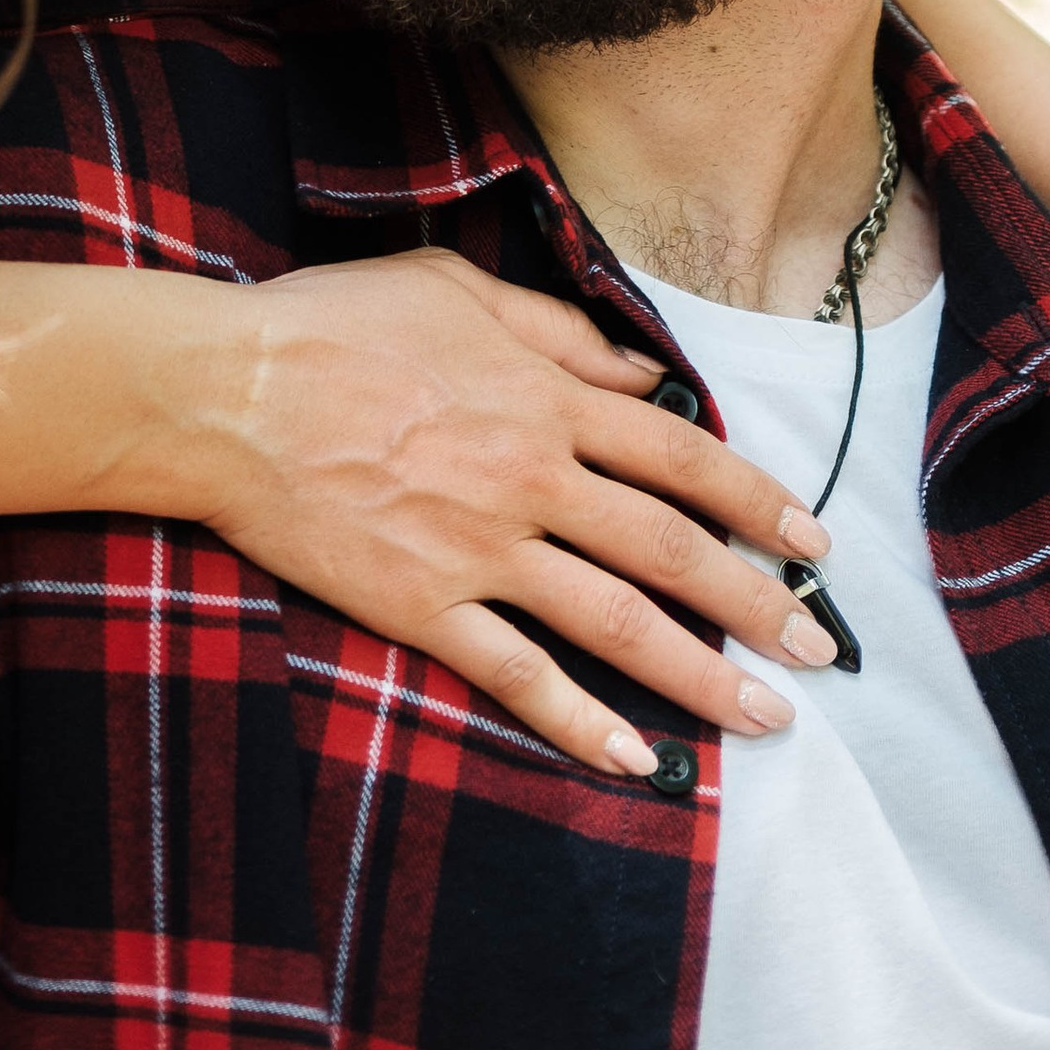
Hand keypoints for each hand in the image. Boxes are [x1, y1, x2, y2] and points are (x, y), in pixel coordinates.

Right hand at [174, 249, 839, 776]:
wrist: (228, 392)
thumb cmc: (336, 324)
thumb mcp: (456, 288)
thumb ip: (557, 330)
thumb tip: (640, 368)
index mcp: (545, 397)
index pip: (680, 455)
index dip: (755, 501)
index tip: (812, 541)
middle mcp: (531, 477)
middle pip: (669, 549)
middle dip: (757, 603)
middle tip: (820, 649)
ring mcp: (479, 549)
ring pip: (616, 623)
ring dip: (701, 676)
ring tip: (767, 718)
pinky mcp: (422, 607)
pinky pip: (518, 676)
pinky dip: (581, 722)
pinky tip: (636, 762)